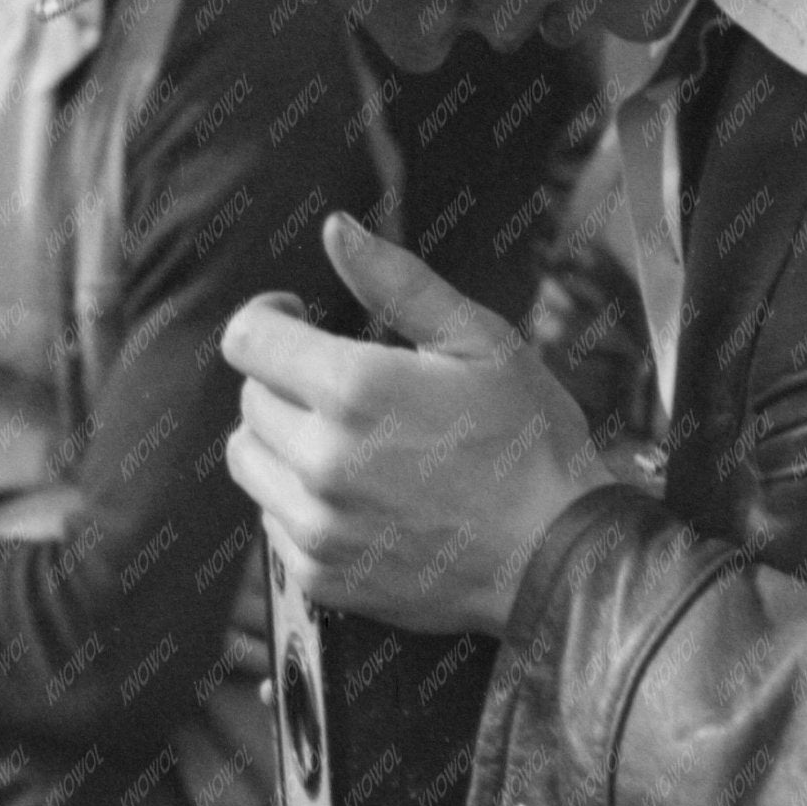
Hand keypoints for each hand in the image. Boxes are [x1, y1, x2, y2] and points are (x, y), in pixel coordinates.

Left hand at [222, 218, 611, 638]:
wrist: (558, 559)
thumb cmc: (532, 444)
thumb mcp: (481, 341)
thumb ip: (398, 282)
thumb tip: (337, 231)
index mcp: (354, 390)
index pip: (248, 339)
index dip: (267, 316)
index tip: (295, 317)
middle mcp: (322, 459)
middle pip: (249, 398)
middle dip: (286, 380)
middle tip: (345, 386)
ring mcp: (318, 522)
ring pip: (249, 461)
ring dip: (282, 439)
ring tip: (343, 438)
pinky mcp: (321, 574)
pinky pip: (273, 519)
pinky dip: (299, 499)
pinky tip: (356, 492)